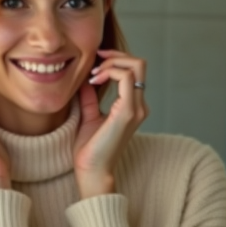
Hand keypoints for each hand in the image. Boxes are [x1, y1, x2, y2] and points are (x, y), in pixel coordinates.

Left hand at [74, 49, 149, 197]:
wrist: (91, 170)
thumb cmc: (90, 148)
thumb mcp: (89, 115)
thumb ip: (91, 96)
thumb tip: (86, 77)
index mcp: (134, 105)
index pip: (135, 70)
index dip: (116, 59)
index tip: (95, 63)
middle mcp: (140, 105)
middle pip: (140, 64)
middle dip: (116, 56)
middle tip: (96, 61)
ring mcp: (136, 108)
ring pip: (136, 66)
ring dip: (112, 63)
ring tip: (94, 74)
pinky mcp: (128, 112)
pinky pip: (126, 78)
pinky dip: (110, 72)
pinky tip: (93, 80)